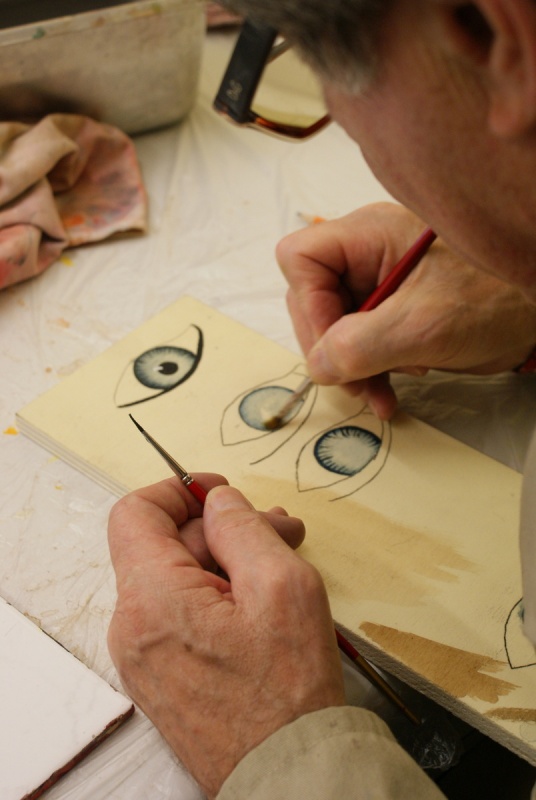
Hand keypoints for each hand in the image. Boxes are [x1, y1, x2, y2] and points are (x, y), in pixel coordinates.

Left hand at [107, 477, 344, 798]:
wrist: (290, 776)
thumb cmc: (289, 694)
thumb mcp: (281, 586)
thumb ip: (242, 528)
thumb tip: (218, 503)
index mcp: (151, 601)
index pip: (135, 513)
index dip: (179, 491)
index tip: (220, 492)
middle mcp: (134, 629)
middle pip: (166, 547)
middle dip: (224, 529)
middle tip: (281, 529)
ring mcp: (144, 657)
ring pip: (178, 580)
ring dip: (227, 560)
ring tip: (283, 559)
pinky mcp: (162, 675)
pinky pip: (182, 614)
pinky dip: (218, 593)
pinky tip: (260, 594)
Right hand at [277, 202, 535, 418]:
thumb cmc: (496, 297)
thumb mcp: (424, 324)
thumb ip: (361, 345)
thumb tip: (318, 366)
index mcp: (369, 235)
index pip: (302, 259)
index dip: (308, 306)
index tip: (332, 349)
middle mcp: (368, 255)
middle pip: (313, 299)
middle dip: (330, 348)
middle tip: (354, 382)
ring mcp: (380, 285)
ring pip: (335, 328)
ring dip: (350, 369)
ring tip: (377, 395)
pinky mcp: (394, 313)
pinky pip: (361, 344)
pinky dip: (369, 373)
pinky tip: (388, 393)